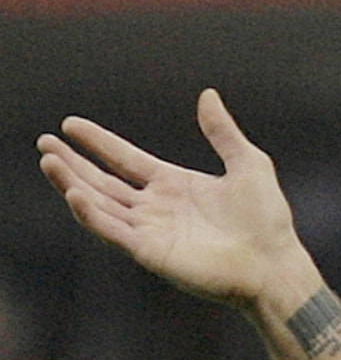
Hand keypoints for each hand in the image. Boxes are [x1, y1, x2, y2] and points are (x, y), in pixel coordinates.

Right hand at [37, 89, 303, 308]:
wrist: (275, 263)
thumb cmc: (268, 221)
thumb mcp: (248, 164)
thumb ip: (223, 132)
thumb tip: (208, 95)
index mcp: (175, 186)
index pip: (126, 160)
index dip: (99, 143)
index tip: (71, 125)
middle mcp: (158, 208)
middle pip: (105, 182)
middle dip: (74, 164)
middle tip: (46, 143)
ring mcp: (153, 231)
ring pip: (101, 205)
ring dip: (73, 185)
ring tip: (49, 162)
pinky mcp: (153, 253)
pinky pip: (115, 233)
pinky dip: (93, 216)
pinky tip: (76, 195)